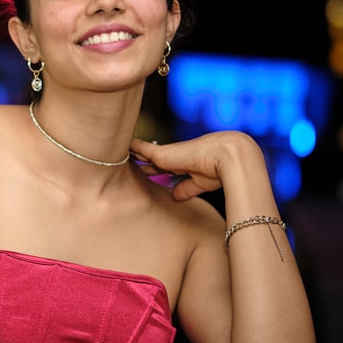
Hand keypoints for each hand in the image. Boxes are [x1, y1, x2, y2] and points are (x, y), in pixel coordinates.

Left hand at [130, 131, 265, 201]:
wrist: (226, 158)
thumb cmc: (219, 171)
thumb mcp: (199, 184)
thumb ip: (186, 189)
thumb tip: (174, 196)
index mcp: (183, 164)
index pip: (164, 167)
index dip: (153, 168)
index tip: (143, 171)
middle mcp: (173, 158)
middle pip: (150, 159)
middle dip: (139, 161)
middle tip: (122, 161)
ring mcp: (166, 155)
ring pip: (143, 152)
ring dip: (131, 153)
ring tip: (115, 152)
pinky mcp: (161, 154)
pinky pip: (140, 149)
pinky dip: (130, 148)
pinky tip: (119, 145)